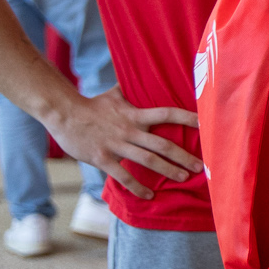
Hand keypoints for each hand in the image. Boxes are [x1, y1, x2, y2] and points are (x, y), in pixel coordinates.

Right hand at [45, 90, 200, 198]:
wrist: (63, 114)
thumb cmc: (92, 105)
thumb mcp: (115, 94)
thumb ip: (132, 89)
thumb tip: (143, 73)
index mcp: (135, 115)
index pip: (167, 113)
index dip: (187, 117)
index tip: (206, 123)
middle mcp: (129, 130)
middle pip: (162, 144)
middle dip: (183, 156)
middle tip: (200, 166)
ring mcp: (116, 145)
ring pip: (147, 160)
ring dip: (167, 171)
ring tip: (183, 178)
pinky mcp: (102, 158)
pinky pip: (123, 176)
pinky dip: (137, 187)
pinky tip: (149, 195)